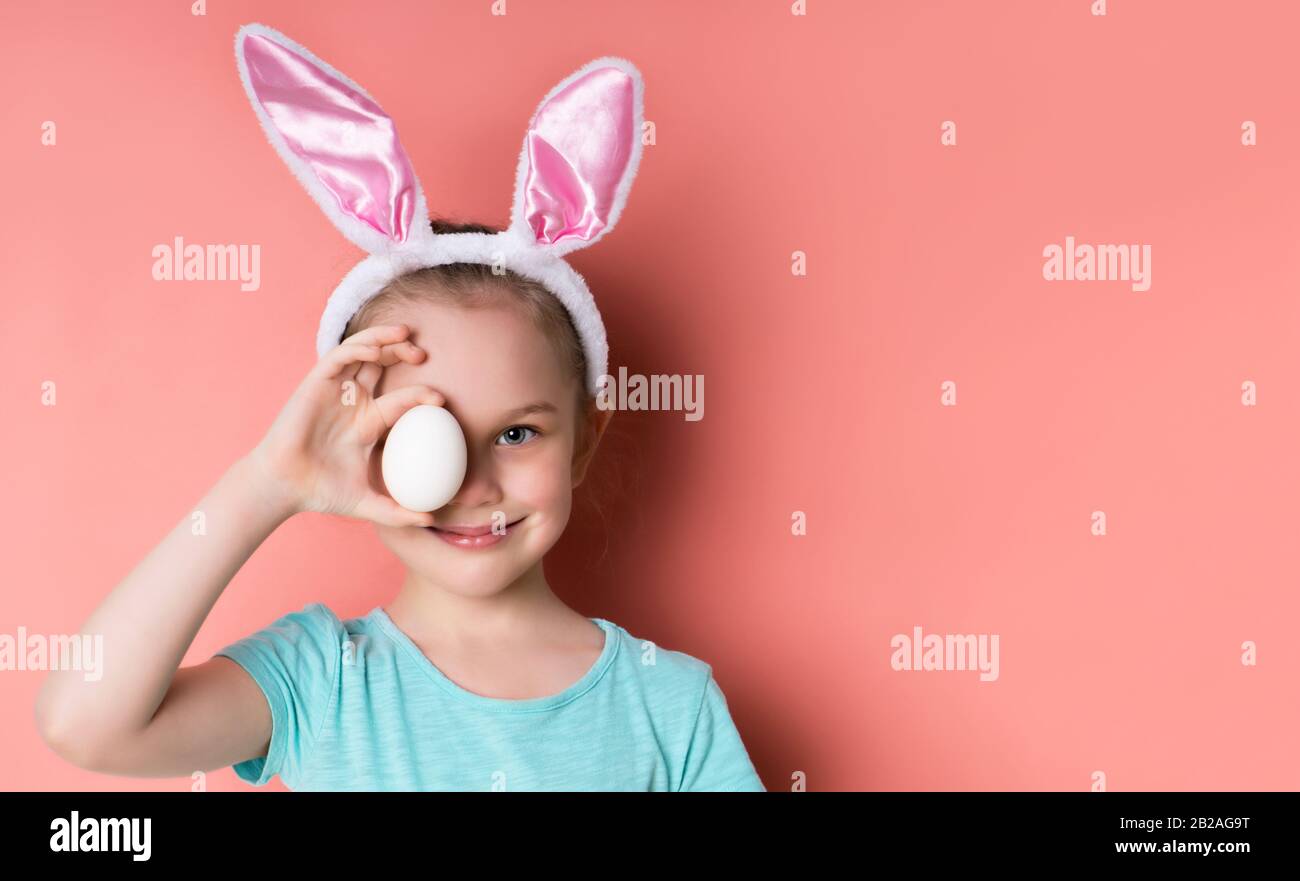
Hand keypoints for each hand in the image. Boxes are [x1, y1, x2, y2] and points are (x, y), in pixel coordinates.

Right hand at [246, 324, 443, 526]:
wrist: (285, 488)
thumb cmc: (322, 492)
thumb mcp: (368, 504)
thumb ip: (398, 512)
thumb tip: (431, 519)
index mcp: (368, 422)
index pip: (400, 399)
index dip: (420, 394)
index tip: (440, 401)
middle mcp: (353, 401)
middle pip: (382, 365)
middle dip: (403, 353)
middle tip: (424, 354)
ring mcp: (334, 390)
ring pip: (361, 352)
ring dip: (383, 339)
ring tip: (405, 336)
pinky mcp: (315, 384)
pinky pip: (338, 357)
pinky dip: (357, 347)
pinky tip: (375, 348)